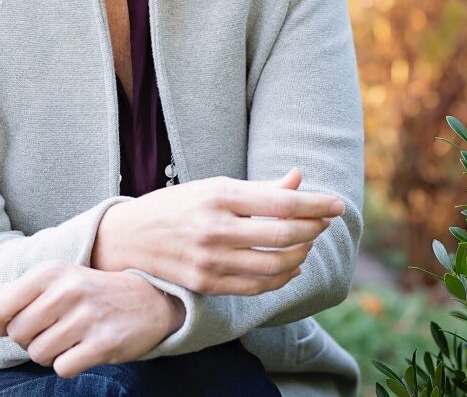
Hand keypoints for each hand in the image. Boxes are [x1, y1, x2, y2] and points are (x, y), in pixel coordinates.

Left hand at [0, 260, 183, 376]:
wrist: (144, 299)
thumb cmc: (85, 291)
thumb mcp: (48, 282)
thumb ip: (7, 291)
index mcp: (49, 272)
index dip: (1, 324)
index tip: (17, 321)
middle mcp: (66, 290)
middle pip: (18, 335)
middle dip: (28, 339)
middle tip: (50, 329)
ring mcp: (86, 316)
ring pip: (39, 354)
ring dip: (49, 354)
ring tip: (67, 338)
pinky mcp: (103, 343)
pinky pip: (63, 369)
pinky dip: (68, 365)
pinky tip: (81, 349)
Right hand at [91, 168, 344, 296]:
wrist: (129, 237)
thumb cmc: (176, 205)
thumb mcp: (213, 187)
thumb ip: (259, 188)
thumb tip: (298, 179)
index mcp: (219, 195)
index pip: (282, 202)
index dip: (316, 204)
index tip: (337, 204)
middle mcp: (216, 227)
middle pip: (285, 235)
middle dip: (313, 229)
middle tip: (324, 221)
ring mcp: (211, 259)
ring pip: (276, 265)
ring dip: (302, 254)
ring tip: (308, 242)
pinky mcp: (208, 284)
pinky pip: (258, 286)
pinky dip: (282, 278)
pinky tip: (291, 266)